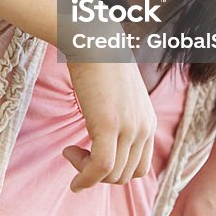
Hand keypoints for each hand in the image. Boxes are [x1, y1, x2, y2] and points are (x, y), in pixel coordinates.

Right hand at [62, 61, 155, 191]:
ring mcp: (129, 128)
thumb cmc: (100, 60)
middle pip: (127, 175)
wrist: (93, 38)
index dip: (114, 171)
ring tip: (70, 151)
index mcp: (148, 122)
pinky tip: (67, 155)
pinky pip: (100, 167)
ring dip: (87, 172)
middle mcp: (144, 128)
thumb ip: (118, 112)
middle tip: (75, 154)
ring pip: (113, 175)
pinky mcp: (109, 125)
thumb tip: (103, 119)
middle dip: (99, 174)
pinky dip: (84, 176)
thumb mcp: (117, 92)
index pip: (139, 166)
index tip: (91, 157)